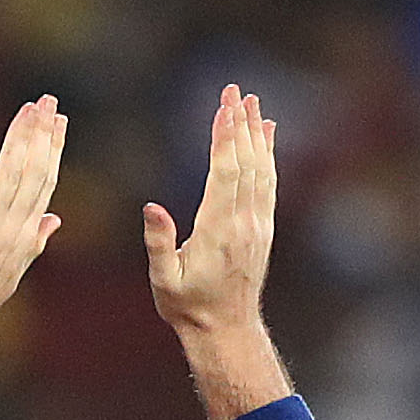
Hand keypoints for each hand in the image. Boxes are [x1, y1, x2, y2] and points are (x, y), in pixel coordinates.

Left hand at [0, 96, 65, 355]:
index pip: (46, 184)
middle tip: (50, 101)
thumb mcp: (12, 270)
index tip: (60, 122)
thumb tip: (54, 219)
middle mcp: (14, 230)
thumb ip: (34, 241)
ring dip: (20, 138)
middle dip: (43, 134)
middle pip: (35, 173)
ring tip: (29, 108)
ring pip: (12, 175)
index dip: (54, 151)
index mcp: (27, 238)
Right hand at [143, 85, 276, 343]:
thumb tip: (151, 207)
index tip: (224, 107)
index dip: (225, 137)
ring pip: (261, 169)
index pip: (225, 172)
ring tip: (253, 103)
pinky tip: (267, 136)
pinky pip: (268, 183)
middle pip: (246, 163)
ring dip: (257, 134)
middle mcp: (243, 222)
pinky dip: (268, 155)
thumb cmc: (187, 305)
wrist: (226, 328)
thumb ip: (158, 243)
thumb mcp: (163, 279)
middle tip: (236, 91)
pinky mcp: (262, 228)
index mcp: (218, 229)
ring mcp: (257, 224)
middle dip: (241, 124)